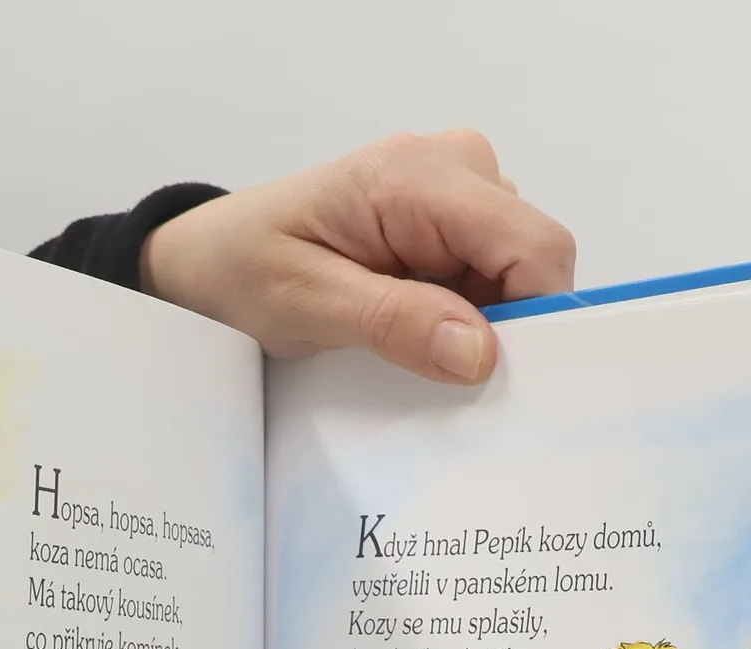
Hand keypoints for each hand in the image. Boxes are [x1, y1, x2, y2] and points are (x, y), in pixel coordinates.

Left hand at [143, 131, 575, 383]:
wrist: (214, 253)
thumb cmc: (248, 268)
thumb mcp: (309, 305)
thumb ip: (397, 324)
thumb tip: (481, 352)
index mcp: (421, 176)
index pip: (533, 247)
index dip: (537, 318)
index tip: (502, 379)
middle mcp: (456, 166)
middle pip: (534, 260)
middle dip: (507, 327)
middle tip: (443, 373)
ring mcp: (458, 190)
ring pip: (517, 273)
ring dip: (482, 325)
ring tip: (413, 346)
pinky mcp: (451, 219)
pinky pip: (492, 276)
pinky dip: (469, 317)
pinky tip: (419, 333)